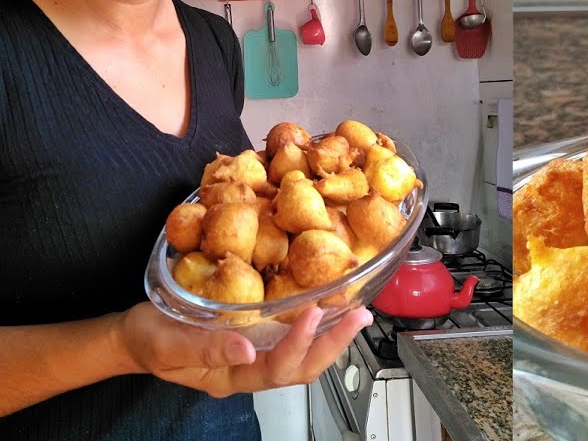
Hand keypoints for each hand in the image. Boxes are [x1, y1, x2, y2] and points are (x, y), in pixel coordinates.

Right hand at [116, 302, 371, 396]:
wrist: (134, 335)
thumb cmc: (146, 340)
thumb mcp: (167, 344)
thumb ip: (203, 348)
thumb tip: (244, 348)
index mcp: (230, 376)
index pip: (275, 368)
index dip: (297, 344)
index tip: (311, 315)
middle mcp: (250, 368)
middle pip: (302, 367)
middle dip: (333, 344)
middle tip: (358, 317)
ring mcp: (255, 353)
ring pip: (303, 355)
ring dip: (332, 335)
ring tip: (356, 312)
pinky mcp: (256, 334)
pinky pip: (292, 336)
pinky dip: (316, 322)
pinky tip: (331, 304)